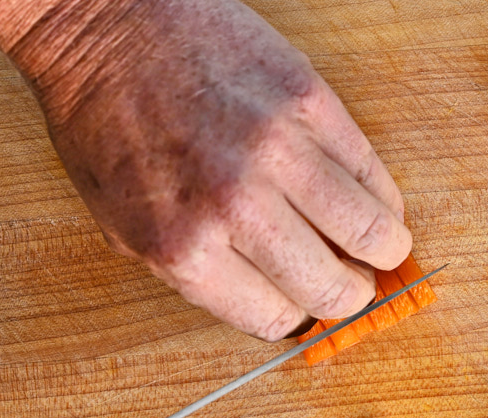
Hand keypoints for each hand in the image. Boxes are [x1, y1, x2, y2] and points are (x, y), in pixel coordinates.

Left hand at [0, 0, 412, 340]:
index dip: (296, 312)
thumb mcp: (125, 226)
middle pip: (334, 289)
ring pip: (373, 234)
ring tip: (374, 244)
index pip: (278, 318)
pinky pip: (372, 172)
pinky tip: (366, 197)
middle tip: (349, 280)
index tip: (303, 300)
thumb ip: (201, 274)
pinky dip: (380, 196)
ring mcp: (279, 152)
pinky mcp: (311, 102)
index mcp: (185, 250)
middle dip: (349, 294)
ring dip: (383, 250)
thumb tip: (277, 304)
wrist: (105, 26)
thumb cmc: (106, 124)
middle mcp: (236, 208)